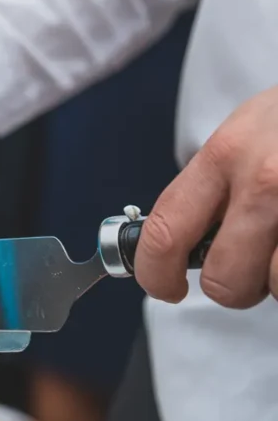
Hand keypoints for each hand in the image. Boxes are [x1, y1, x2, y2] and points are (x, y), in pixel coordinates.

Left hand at [136, 86, 277, 308]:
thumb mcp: (245, 133)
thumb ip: (212, 187)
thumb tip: (176, 245)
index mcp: (224, 155)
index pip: (165, 231)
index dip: (155, 273)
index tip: (164, 287)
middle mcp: (265, 179)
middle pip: (225, 278)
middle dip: (233, 286)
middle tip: (248, 266)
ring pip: (277, 286)